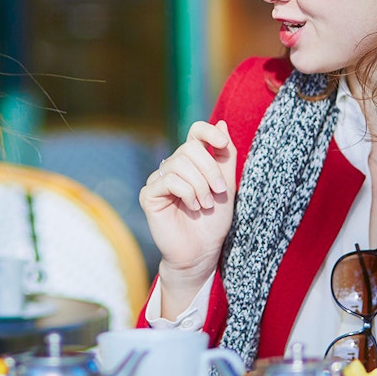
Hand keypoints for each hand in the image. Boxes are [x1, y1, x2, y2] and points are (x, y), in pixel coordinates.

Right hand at [140, 120, 235, 316]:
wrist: (201, 251)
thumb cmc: (214, 221)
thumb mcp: (226, 186)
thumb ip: (224, 156)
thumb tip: (220, 124)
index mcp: (192, 162)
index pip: (195, 132)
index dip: (207, 132)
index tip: (222, 144)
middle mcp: (172, 167)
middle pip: (190, 148)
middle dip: (210, 170)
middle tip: (218, 192)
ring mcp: (158, 180)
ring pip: (180, 163)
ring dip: (200, 185)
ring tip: (205, 204)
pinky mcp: (149, 195)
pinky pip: (169, 180)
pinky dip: (187, 193)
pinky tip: (192, 208)